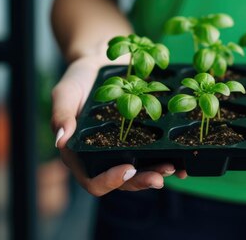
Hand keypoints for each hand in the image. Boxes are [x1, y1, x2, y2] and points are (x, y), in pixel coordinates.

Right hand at [52, 55, 186, 196]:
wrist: (101, 62)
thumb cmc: (78, 79)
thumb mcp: (65, 93)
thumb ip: (61, 115)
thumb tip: (60, 140)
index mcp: (81, 155)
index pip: (94, 180)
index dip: (111, 180)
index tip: (128, 169)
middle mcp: (104, 157)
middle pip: (123, 182)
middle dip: (142, 181)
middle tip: (160, 176)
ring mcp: (125, 150)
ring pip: (142, 171)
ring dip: (158, 173)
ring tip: (174, 168)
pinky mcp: (142, 139)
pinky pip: (156, 153)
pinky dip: (170, 158)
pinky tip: (184, 159)